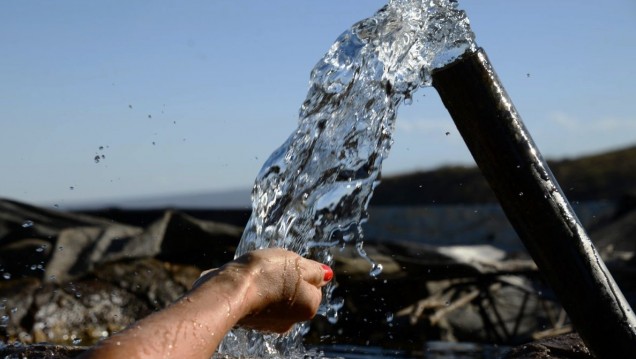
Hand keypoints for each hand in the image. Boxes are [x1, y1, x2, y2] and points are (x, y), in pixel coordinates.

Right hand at [194, 248, 332, 332]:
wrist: (229, 290)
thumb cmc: (265, 274)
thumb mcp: (297, 263)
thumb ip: (315, 270)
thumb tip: (327, 274)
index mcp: (309, 307)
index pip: (314, 285)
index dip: (301, 270)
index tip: (288, 264)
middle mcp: (292, 321)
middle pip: (294, 292)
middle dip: (284, 278)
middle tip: (272, 267)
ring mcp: (270, 324)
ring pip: (275, 296)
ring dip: (268, 284)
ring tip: (256, 273)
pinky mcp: (251, 322)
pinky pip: (257, 302)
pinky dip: (253, 292)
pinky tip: (246, 282)